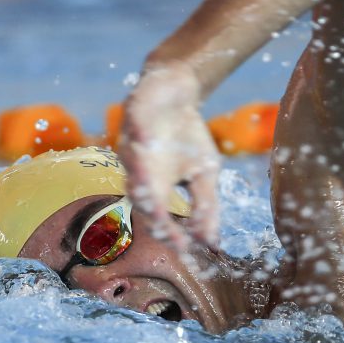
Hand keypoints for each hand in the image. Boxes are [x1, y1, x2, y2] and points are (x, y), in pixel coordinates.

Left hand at [120, 62, 220, 250]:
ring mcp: (132, 143)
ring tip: (151, 195)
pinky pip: (133, 126)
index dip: (170, 232)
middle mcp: (139, 170)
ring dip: (139, 179)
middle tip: (163, 227)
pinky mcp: (132, 115)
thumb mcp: (204, 173)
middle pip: (140, 196)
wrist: (177, 95)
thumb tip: (212, 243)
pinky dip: (139, 135)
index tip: (184, 247)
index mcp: (156, 187)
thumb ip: (205, 206)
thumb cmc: (187, 139)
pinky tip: (149, 142)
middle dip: (151, 212)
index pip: (159, 216)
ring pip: (131, 164)